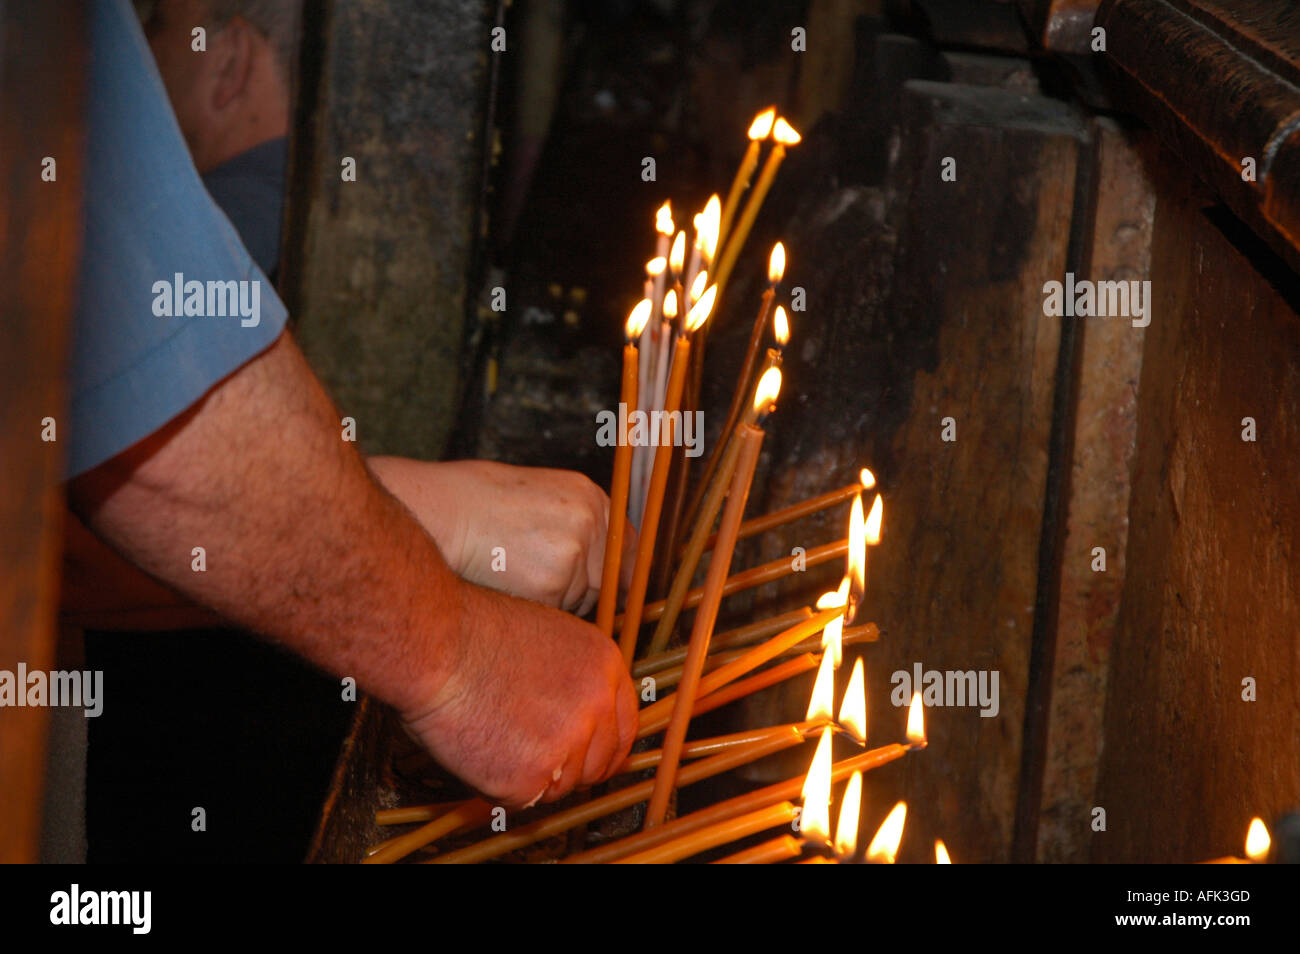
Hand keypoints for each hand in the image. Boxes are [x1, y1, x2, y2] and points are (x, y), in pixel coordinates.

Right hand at [369, 457, 633, 614]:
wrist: (433, 513)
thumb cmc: (469, 506)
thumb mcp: (535, 501)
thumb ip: (573, 528)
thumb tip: (599, 568)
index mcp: (592, 498)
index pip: (627, 552)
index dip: (612, 580)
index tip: (604, 597)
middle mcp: (593, 522)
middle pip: (604, 585)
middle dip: (575, 595)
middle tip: (528, 581)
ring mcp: (577, 554)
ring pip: (579, 606)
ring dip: (551, 607)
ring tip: (508, 577)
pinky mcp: (555, 585)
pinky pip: (555, 619)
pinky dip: (532, 616)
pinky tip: (503, 590)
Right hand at [402, 581, 637, 806]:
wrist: (436, 645)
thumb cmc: (474, 634)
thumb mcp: (549, 639)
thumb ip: (575, 678)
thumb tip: (580, 713)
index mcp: (604, 666)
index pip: (624, 728)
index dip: (602, 747)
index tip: (586, 757)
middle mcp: (597, 705)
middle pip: (598, 765)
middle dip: (568, 768)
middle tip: (529, 754)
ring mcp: (568, 743)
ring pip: (560, 787)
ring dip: (531, 775)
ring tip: (494, 735)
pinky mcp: (531, 777)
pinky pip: (521, 799)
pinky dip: (498, 785)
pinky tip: (480, 748)